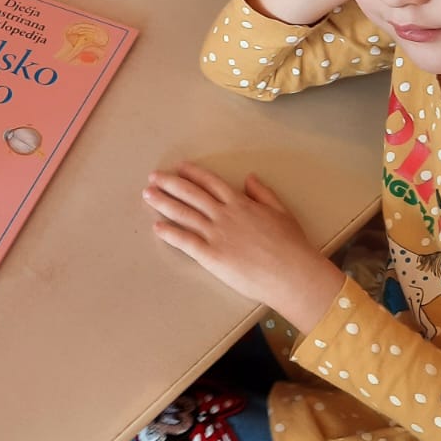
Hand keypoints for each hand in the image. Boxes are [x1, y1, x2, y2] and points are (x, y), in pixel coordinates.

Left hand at [143, 162, 344, 334]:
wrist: (292, 273)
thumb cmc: (292, 246)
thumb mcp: (281, 212)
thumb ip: (263, 193)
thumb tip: (249, 177)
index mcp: (241, 203)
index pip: (211, 183)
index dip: (193, 174)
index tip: (180, 167)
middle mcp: (225, 215)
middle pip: (191, 194)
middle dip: (170, 183)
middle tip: (153, 177)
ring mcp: (216, 234)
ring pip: (184, 214)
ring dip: (164, 202)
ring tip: (148, 195)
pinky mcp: (211, 255)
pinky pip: (186, 241)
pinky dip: (170, 233)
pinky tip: (157, 227)